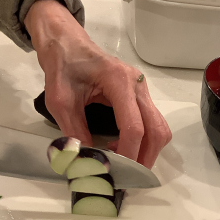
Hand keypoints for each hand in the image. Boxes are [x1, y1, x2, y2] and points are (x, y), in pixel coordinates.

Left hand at [25, 0, 171, 167]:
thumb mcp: (59, 100)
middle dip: (145, 158)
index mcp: (118, 81)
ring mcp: (142, 90)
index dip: (129, 153)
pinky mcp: (141, 96)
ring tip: (124, 161)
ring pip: (159, 128)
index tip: (116, 171)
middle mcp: (137, 85)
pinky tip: (122, 146)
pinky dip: (144, 141)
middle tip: (127, 176)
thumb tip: (85, 161)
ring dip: (147, 151)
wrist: (67, 43)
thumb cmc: (63, 66)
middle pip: (156, 130)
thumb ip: (73, 131)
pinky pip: (152, 123)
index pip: (134, 126)